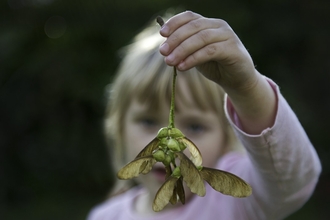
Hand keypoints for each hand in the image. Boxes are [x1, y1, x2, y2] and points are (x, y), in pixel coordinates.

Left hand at [159, 11, 276, 133]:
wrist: (237, 79)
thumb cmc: (215, 65)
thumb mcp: (195, 54)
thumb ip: (184, 48)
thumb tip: (164, 47)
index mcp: (208, 23)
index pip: (190, 17)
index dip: (174, 23)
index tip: (161, 33)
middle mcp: (219, 26)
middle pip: (193, 27)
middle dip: (175, 39)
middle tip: (163, 52)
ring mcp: (228, 36)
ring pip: (201, 38)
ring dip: (182, 50)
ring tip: (169, 61)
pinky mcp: (233, 49)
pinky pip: (210, 51)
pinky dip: (194, 58)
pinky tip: (182, 67)